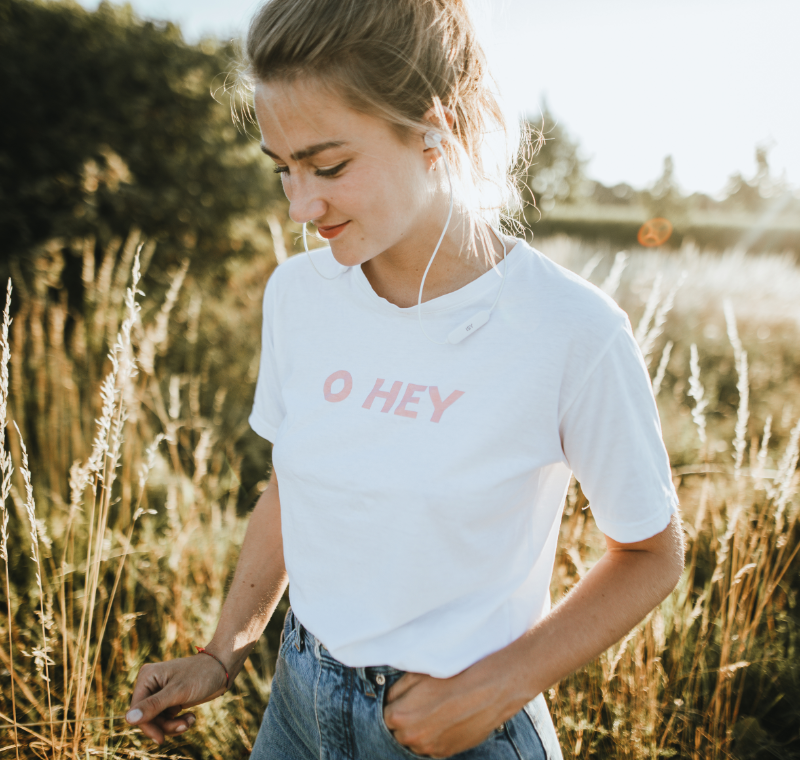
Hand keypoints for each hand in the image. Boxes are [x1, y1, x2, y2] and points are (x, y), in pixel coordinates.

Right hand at [126, 653, 228, 744]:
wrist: (222, 669)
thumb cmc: (201, 675)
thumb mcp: (177, 692)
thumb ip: (153, 706)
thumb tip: (128, 719)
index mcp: (147, 677)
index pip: (136, 710)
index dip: (147, 726)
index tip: (161, 739)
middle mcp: (151, 684)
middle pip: (147, 717)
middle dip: (165, 726)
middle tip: (184, 726)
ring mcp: (160, 693)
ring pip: (157, 721)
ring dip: (173, 726)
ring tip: (190, 722)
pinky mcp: (170, 700)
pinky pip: (167, 719)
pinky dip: (178, 722)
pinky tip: (191, 717)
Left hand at [383, 659, 517, 758]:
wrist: (486, 691)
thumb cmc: (452, 678)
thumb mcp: (417, 674)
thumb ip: (396, 690)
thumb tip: (389, 699)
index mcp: (399, 716)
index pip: (386, 716)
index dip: (397, 705)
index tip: (407, 699)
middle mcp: (411, 737)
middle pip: (399, 731)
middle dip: (406, 720)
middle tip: (422, 704)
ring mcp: (429, 748)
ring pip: (415, 742)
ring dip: (420, 731)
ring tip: (436, 712)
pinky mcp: (445, 753)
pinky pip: (432, 747)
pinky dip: (434, 737)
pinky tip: (446, 721)